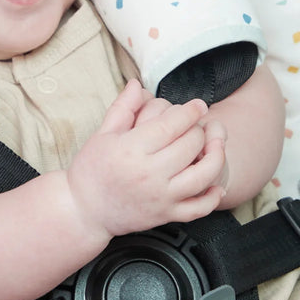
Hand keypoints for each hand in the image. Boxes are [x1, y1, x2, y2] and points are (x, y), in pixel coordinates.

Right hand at [66, 80, 227, 237]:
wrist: (83, 211)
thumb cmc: (90, 171)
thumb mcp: (102, 135)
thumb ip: (123, 108)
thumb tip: (137, 83)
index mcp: (132, 149)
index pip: (172, 125)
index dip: (190, 111)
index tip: (198, 105)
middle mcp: (149, 173)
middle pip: (190, 145)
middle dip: (199, 130)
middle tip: (196, 125)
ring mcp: (160, 197)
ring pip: (203, 175)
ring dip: (216, 156)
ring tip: (215, 146)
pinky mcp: (166, 215)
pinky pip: (199, 208)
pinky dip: (213, 197)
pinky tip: (216, 185)